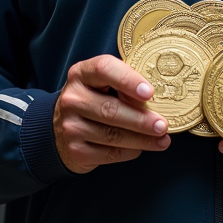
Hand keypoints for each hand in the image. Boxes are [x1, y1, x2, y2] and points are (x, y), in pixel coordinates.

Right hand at [53, 54, 170, 173]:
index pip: (104, 69)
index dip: (128, 80)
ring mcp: (70, 126)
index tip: (150, 92)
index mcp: (81, 74)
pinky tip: (141, 148)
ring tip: (162, 140)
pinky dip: (130, 151)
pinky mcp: (75, 150)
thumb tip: (155, 101)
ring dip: (141, 139)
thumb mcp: (102, 84)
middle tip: (162, 125)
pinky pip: (109, 153)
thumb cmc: (92, 101)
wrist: (60, 129)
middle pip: (110, 109)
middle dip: (141, 119)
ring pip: (112, 135)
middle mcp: (72, 99)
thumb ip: (123, 86)